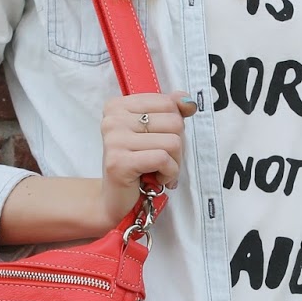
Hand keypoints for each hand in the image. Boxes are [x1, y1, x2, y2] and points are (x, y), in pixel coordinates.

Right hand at [98, 91, 196, 226]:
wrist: (116, 199)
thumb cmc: (137, 164)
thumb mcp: (155, 133)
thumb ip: (171, 112)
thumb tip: (188, 101)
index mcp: (118, 106)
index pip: (168, 103)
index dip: (175, 126)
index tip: (161, 142)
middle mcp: (113, 119)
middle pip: (173, 121)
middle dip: (177, 147)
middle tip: (163, 161)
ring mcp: (114, 140)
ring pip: (172, 142)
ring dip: (174, 163)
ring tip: (160, 171)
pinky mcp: (119, 162)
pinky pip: (163, 159)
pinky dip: (169, 173)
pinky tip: (158, 179)